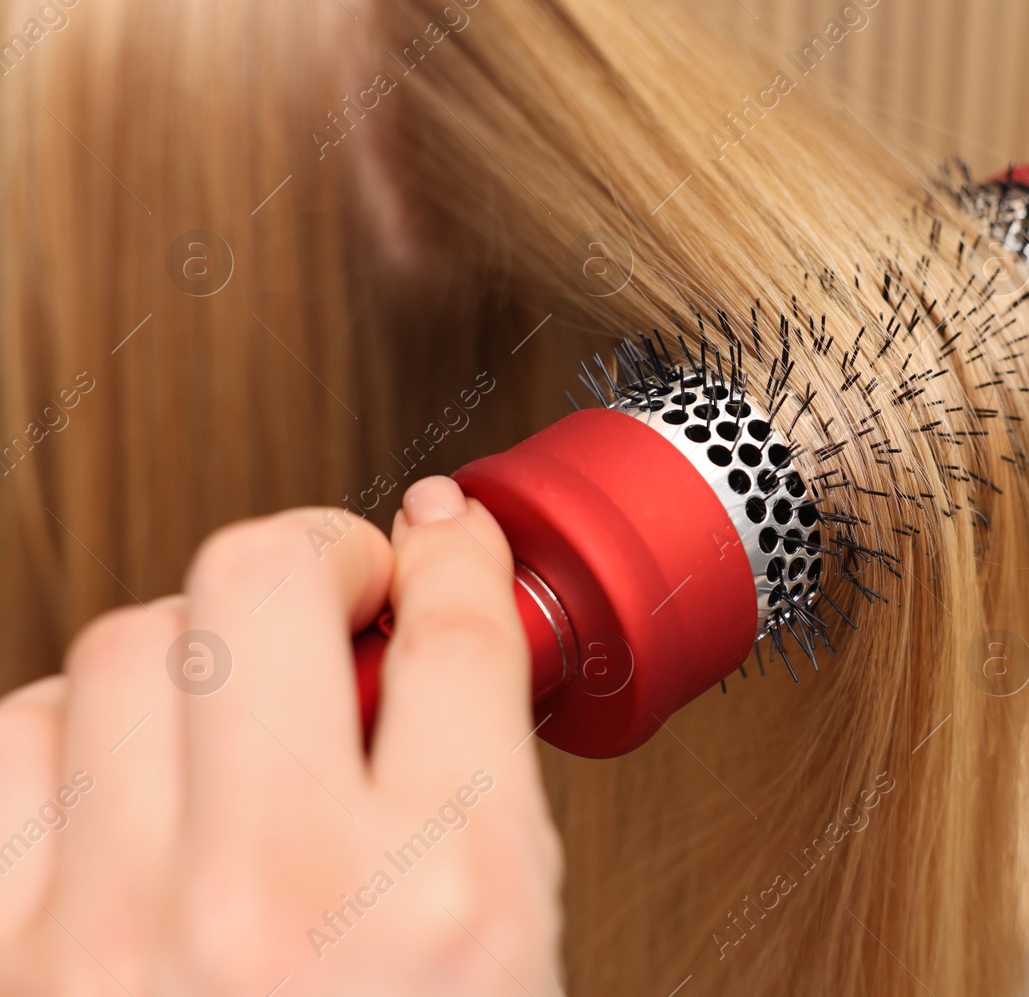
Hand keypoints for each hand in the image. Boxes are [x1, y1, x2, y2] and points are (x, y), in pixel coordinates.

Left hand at [0, 477, 562, 995]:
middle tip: (337, 591)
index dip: (452, 553)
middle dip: (315, 556)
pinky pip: (16, 746)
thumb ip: (495, 791)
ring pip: (126, 645)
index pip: (451, 637)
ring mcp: (118, 928)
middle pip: (262, 581)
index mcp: (446, 900)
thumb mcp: (516, 957)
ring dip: (193, 650)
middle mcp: (276, 899)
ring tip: (234, 705)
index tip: (439, 537)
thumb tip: (441, 631)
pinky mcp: (11, 961)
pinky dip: (81, 732)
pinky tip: (138, 774)